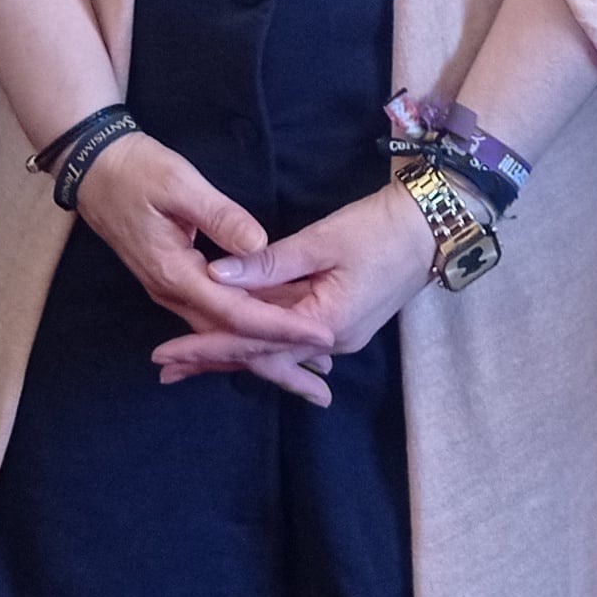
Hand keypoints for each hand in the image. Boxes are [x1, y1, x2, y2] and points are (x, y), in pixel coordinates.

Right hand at [72, 132, 334, 383]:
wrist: (94, 168)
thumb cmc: (136, 171)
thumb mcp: (179, 183)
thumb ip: (220, 216)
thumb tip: (259, 246)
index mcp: (175, 273)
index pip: (237, 313)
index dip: (280, 326)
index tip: (321, 335)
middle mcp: (172, 292)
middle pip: (231, 336)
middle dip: (277, 357)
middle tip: (324, 382)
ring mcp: (170, 290)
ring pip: (222, 331)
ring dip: (263, 349)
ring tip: (308, 368)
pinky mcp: (174, 281)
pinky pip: (213, 316)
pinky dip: (244, 329)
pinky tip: (270, 335)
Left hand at [155, 184, 443, 406]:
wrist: (432, 227)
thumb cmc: (379, 229)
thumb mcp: (321, 240)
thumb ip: (268, 263)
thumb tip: (215, 275)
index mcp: (323, 323)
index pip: (252, 342)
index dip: (207, 345)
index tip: (166, 352)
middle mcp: (331, 341)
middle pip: (261, 357)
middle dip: (212, 360)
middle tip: (164, 369)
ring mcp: (339, 337)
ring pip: (276, 351)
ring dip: (234, 354)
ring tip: (189, 363)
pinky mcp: (342, 324)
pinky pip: (292, 341)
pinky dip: (262, 343)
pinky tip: (238, 347)